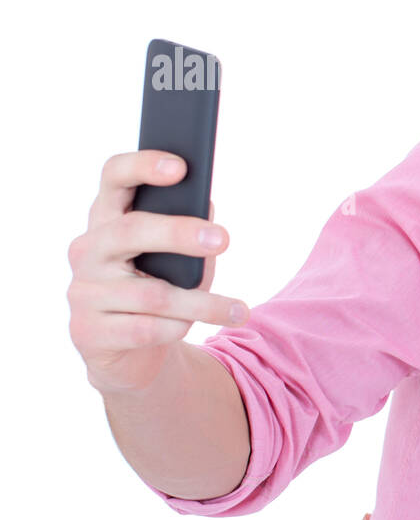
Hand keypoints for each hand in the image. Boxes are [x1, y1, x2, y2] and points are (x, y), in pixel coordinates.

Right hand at [67, 150, 248, 394]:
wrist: (133, 355)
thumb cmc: (161, 290)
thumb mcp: (180, 259)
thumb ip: (190, 230)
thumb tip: (206, 206)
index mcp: (108, 219)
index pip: (114, 177)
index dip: (143, 165)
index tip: (181, 167)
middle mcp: (87, 249)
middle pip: (131, 230)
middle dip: (179, 233)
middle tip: (224, 239)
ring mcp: (82, 291)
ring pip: (151, 294)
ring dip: (202, 304)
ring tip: (238, 310)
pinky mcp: (87, 332)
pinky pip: (145, 329)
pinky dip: (176, 329)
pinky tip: (190, 330)